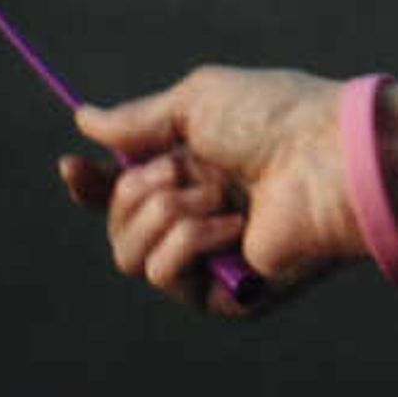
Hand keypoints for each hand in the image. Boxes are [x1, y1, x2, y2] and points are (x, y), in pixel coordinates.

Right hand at [56, 66, 350, 314]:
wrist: (328, 159)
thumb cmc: (275, 119)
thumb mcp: (196, 101)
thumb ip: (138, 119)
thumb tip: (84, 119)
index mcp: (196, 171)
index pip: (123, 193)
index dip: (91, 186)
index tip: (70, 168)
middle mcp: (202, 217)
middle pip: (117, 226)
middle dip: (135, 193)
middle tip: (178, 172)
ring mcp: (214, 259)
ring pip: (130, 256)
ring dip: (162, 216)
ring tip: (215, 198)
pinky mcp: (228, 295)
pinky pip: (164, 276)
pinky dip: (188, 242)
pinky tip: (231, 225)